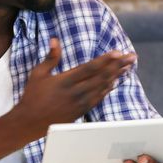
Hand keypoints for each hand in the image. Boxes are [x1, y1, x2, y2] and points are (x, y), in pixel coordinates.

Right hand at [12, 38, 135, 137]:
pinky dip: (108, 89)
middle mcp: (76, 92)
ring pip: (103, 87)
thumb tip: (55, 40)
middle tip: (132, 57)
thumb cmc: (33, 96)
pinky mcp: (81, 110)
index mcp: (66, 81)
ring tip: (128, 66)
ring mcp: (80, 102)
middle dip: (118, 65)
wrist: (30, 122)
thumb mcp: (38, 74)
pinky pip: (99, 98)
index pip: (90, 68)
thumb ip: (50, 57)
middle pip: (102, 76)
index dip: (106, 60)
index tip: (118, 52)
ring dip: (117, 75)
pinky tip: (115, 81)